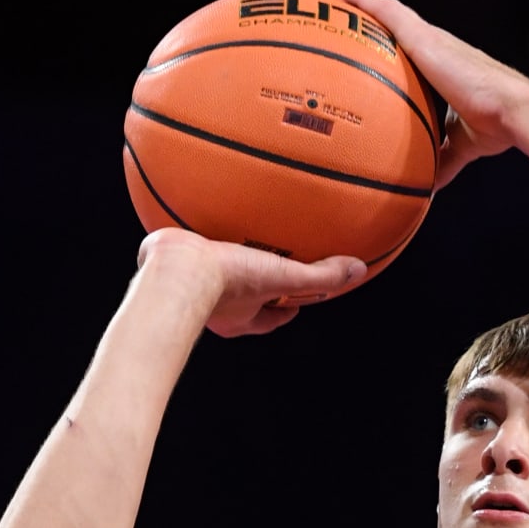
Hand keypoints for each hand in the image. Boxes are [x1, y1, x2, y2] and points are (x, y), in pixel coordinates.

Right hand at [136, 228, 365, 337]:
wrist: (176, 269)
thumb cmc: (227, 281)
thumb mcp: (284, 278)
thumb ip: (320, 277)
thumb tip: (357, 270)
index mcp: (240, 318)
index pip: (271, 318)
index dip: (288, 308)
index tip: (299, 299)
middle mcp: (215, 308)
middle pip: (244, 298)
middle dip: (258, 284)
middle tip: (269, 265)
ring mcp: (190, 287)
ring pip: (214, 275)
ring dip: (226, 259)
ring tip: (236, 234)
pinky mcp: (171, 264)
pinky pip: (188, 249)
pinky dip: (197, 233)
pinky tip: (200, 209)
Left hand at [331, 0, 528, 188]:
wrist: (511, 111)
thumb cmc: (495, 125)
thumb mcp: (460, 145)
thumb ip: (442, 160)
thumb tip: (427, 187)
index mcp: (443, 66)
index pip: (411, 48)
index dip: (390, 40)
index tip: (369, 38)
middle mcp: (436, 46)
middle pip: (396, 23)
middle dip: (369, 13)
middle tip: (340, 3)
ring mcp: (430, 39)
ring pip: (388, 11)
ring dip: (359, 1)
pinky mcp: (424, 37)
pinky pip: (385, 11)